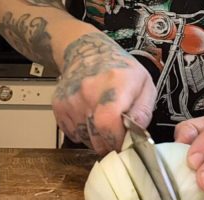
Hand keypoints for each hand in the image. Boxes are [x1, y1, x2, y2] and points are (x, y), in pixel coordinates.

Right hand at [53, 33, 154, 153]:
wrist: (87, 52)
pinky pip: (72, 134)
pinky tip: (89, 117)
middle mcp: (88, 92)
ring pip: (84, 139)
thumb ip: (143, 112)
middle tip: (115, 133)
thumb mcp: (144, 84)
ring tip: (101, 121)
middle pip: (96, 138)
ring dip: (95, 139)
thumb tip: (137, 136)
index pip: (108, 123)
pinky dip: (82, 132)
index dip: (116, 140)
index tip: (123, 142)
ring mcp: (70, 100)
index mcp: (114, 85)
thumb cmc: (119, 71)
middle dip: (109, 143)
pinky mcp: (58, 106)